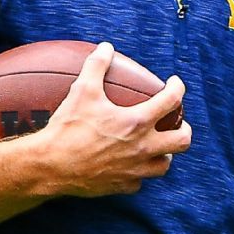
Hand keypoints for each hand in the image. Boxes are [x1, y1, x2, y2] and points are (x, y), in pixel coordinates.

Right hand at [29, 42, 190, 197]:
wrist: (50, 166)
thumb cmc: (67, 128)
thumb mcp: (82, 91)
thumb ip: (97, 66)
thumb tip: (106, 47)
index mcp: (137, 122)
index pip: (171, 101)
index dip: (178, 88)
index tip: (174, 84)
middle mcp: (142, 148)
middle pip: (181, 140)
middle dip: (184, 129)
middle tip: (175, 121)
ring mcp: (134, 170)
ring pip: (163, 165)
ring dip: (164, 153)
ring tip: (157, 144)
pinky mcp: (121, 186)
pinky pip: (139, 182)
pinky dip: (139, 172)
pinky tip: (131, 165)